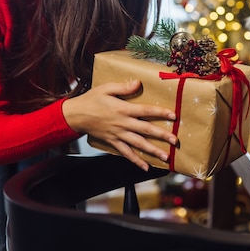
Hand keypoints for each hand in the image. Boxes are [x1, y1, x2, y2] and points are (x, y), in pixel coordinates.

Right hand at [62, 80, 177, 170]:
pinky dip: (136, 161)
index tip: (174, 116)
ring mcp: (118, 134)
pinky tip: (146, 167)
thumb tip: (138, 83)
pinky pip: (126, 153)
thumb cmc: (91, 100)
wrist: (74, 115)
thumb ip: (123, 87)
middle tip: (175, 140)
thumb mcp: (106, 88)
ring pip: (138, 144)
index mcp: (123, 109)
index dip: (161, 113)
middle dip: (162, 135)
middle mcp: (123, 123)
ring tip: (166, 157)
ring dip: (153, 151)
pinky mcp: (112, 142)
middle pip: (146, 130)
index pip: (146, 111)